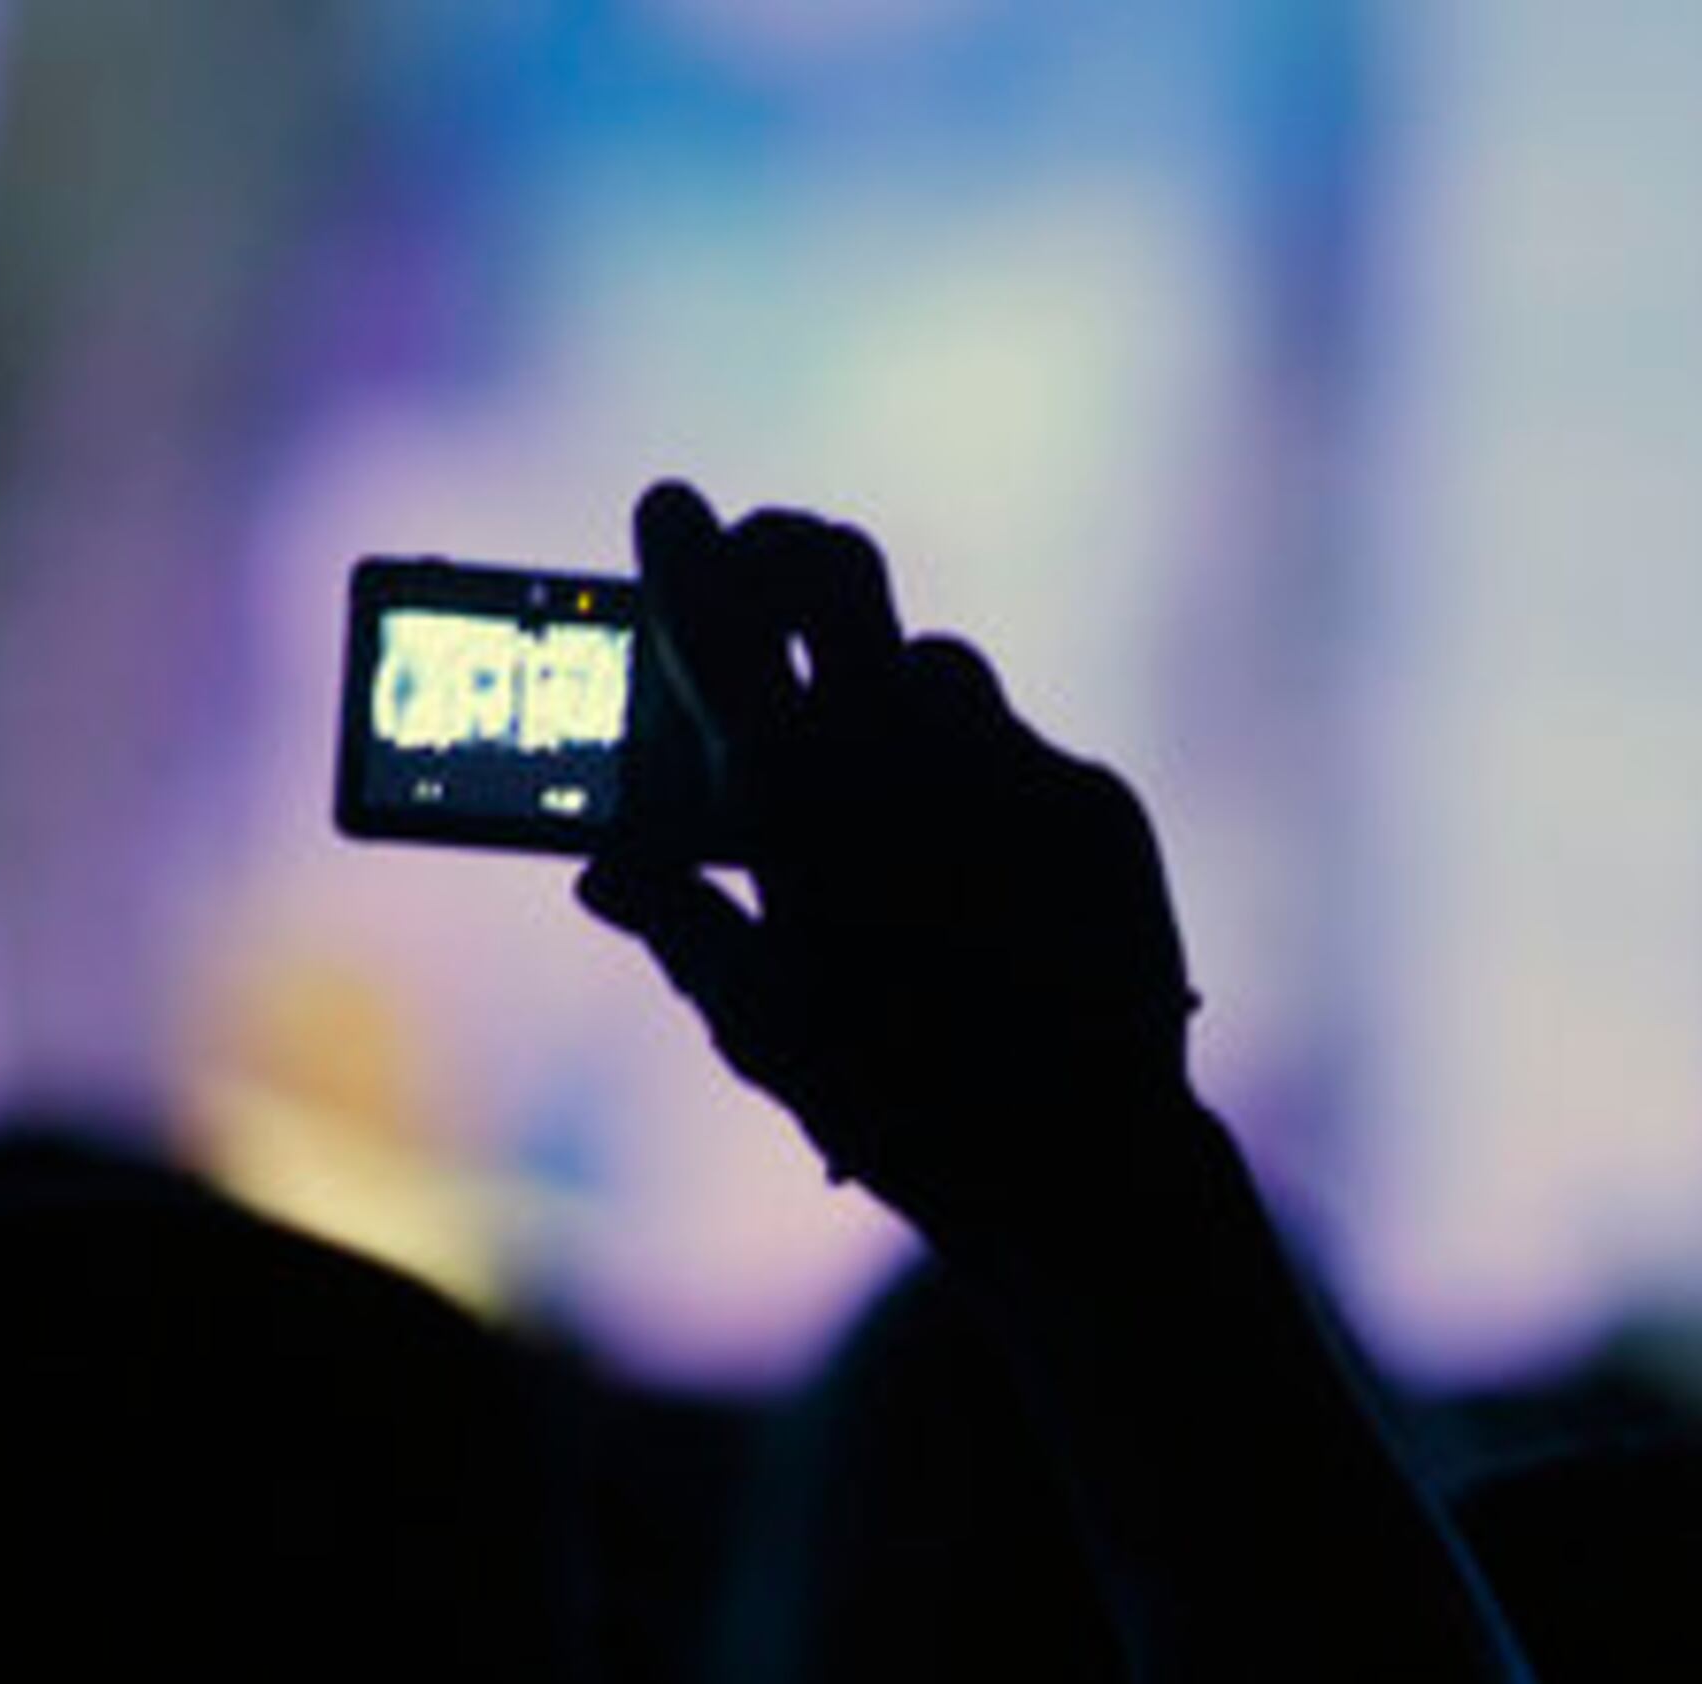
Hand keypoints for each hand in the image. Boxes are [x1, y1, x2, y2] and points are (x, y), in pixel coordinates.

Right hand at [579, 482, 1199, 1238]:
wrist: (1080, 1155)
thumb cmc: (892, 1103)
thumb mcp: (758, 1023)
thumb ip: (679, 922)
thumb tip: (605, 872)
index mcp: (795, 793)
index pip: (716, 614)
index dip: (682, 550)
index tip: (668, 510)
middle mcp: (906, 748)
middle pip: (836, 569)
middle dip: (787, 552)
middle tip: (761, 564)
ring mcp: (1013, 763)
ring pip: (935, 668)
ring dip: (891, 696)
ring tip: (876, 778)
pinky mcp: (1096, 800)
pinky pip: (1020, 758)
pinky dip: (983, 792)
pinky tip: (981, 877)